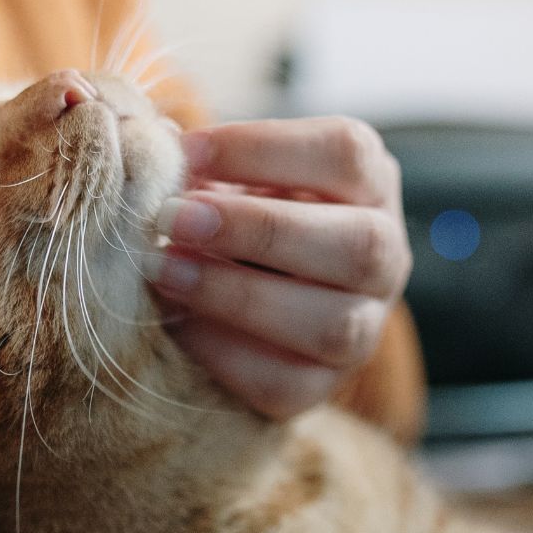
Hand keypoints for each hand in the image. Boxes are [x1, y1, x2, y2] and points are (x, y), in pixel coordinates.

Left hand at [151, 117, 411, 419]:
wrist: (242, 295)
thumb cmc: (235, 211)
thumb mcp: (231, 172)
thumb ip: (200, 160)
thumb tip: (148, 147)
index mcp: (369, 183)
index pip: (346, 153)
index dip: (264, 148)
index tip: (185, 151)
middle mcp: (384, 256)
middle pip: (358, 244)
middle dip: (258, 229)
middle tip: (172, 217)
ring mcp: (364, 328)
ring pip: (333, 325)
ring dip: (239, 296)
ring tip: (164, 271)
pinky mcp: (323, 385)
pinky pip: (286, 383)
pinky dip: (223, 352)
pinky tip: (175, 323)